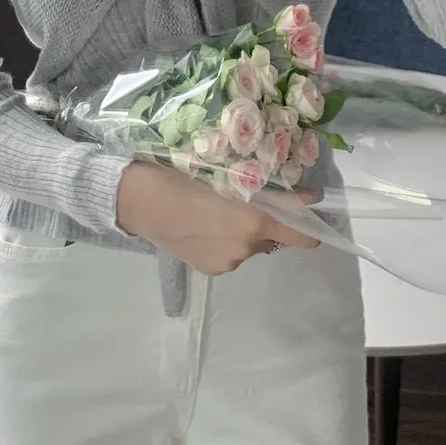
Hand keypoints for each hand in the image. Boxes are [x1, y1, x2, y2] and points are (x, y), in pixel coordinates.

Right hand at [117, 162, 318, 276]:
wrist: (137, 200)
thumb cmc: (182, 175)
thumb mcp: (226, 174)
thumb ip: (269, 189)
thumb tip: (308, 197)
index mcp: (254, 223)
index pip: (302, 236)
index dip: (308, 225)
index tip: (304, 211)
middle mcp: (245, 249)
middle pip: (271, 237)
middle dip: (264, 221)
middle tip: (239, 200)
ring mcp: (227, 263)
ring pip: (248, 245)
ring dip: (241, 232)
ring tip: (212, 212)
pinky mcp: (209, 270)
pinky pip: (229, 254)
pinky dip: (223, 241)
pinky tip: (200, 226)